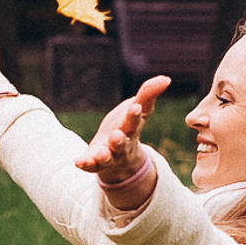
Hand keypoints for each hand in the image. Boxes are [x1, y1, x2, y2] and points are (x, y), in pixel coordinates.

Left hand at [74, 77, 171, 199]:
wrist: (117, 153)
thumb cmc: (127, 125)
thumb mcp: (137, 109)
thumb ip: (148, 95)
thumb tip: (166, 79)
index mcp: (131, 129)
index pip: (134, 121)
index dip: (134, 115)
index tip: (136, 107)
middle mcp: (121, 145)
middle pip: (121, 143)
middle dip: (119, 140)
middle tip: (117, 135)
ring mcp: (108, 155)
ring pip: (107, 157)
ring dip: (104, 156)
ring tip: (101, 153)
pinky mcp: (94, 163)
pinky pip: (90, 165)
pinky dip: (85, 164)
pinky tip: (79, 162)